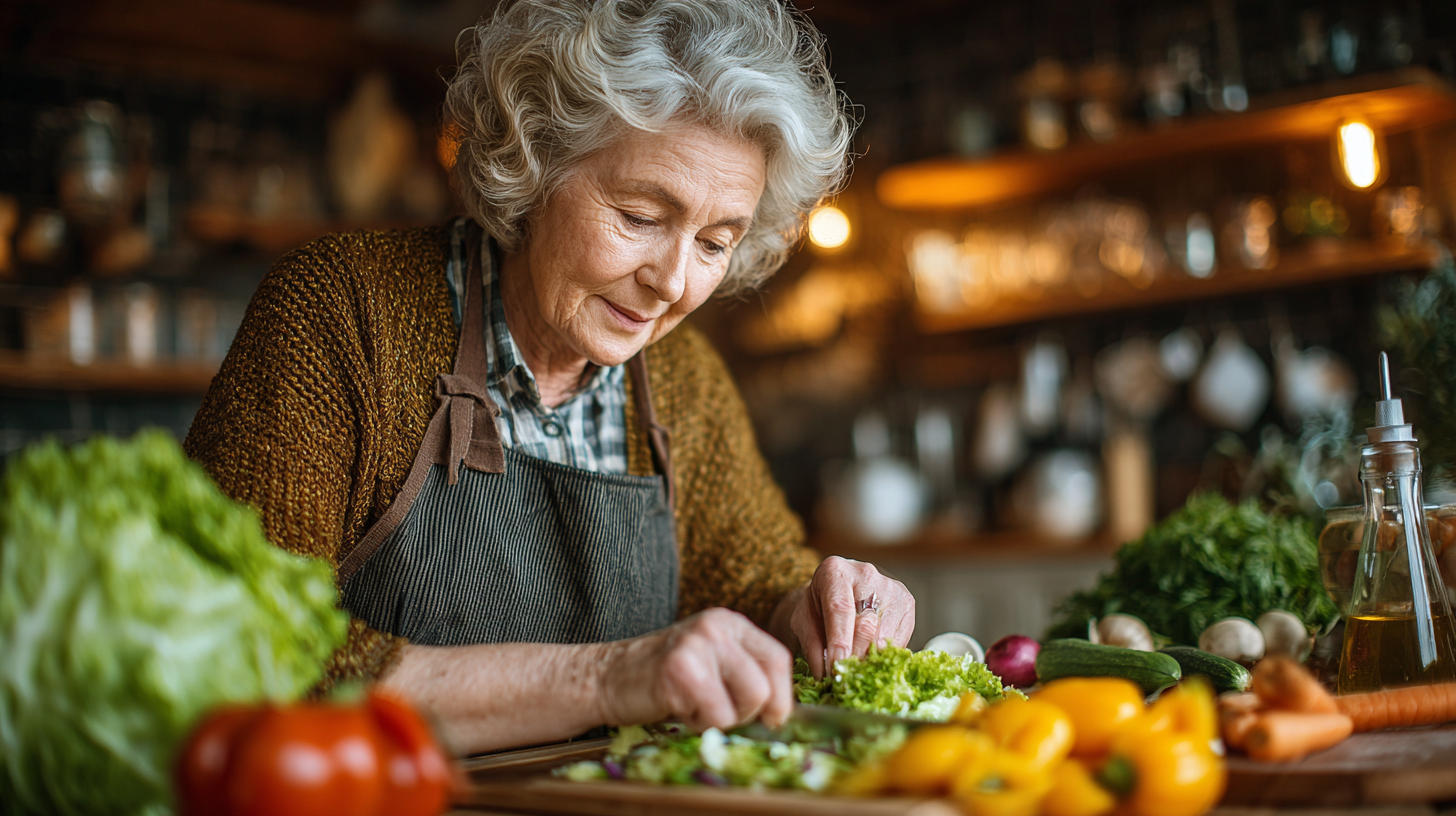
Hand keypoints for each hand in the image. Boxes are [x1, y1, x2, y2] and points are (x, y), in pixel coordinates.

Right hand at [595, 608, 792, 732]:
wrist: (609, 677)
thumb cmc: (665, 679)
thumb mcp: (712, 663)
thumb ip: (745, 674)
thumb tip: (782, 713)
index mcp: (730, 624)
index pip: (778, 659)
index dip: (781, 696)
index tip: (773, 718)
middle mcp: (717, 628)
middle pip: (764, 686)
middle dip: (747, 713)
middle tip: (717, 712)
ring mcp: (697, 645)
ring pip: (745, 703)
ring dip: (721, 720)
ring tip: (693, 706)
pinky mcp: (679, 669)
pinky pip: (715, 716)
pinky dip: (697, 723)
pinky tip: (676, 706)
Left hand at [787, 556, 914, 678]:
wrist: (840, 591)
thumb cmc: (819, 606)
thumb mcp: (804, 622)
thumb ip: (812, 645)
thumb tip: (824, 674)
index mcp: (835, 572)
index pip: (840, 608)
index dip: (839, 641)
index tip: (836, 666)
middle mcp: (866, 574)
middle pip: (865, 625)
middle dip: (854, 657)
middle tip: (844, 677)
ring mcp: (891, 588)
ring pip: (885, 636)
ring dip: (870, 661)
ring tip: (856, 672)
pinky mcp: (907, 603)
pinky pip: (899, 640)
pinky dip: (885, 657)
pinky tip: (870, 660)